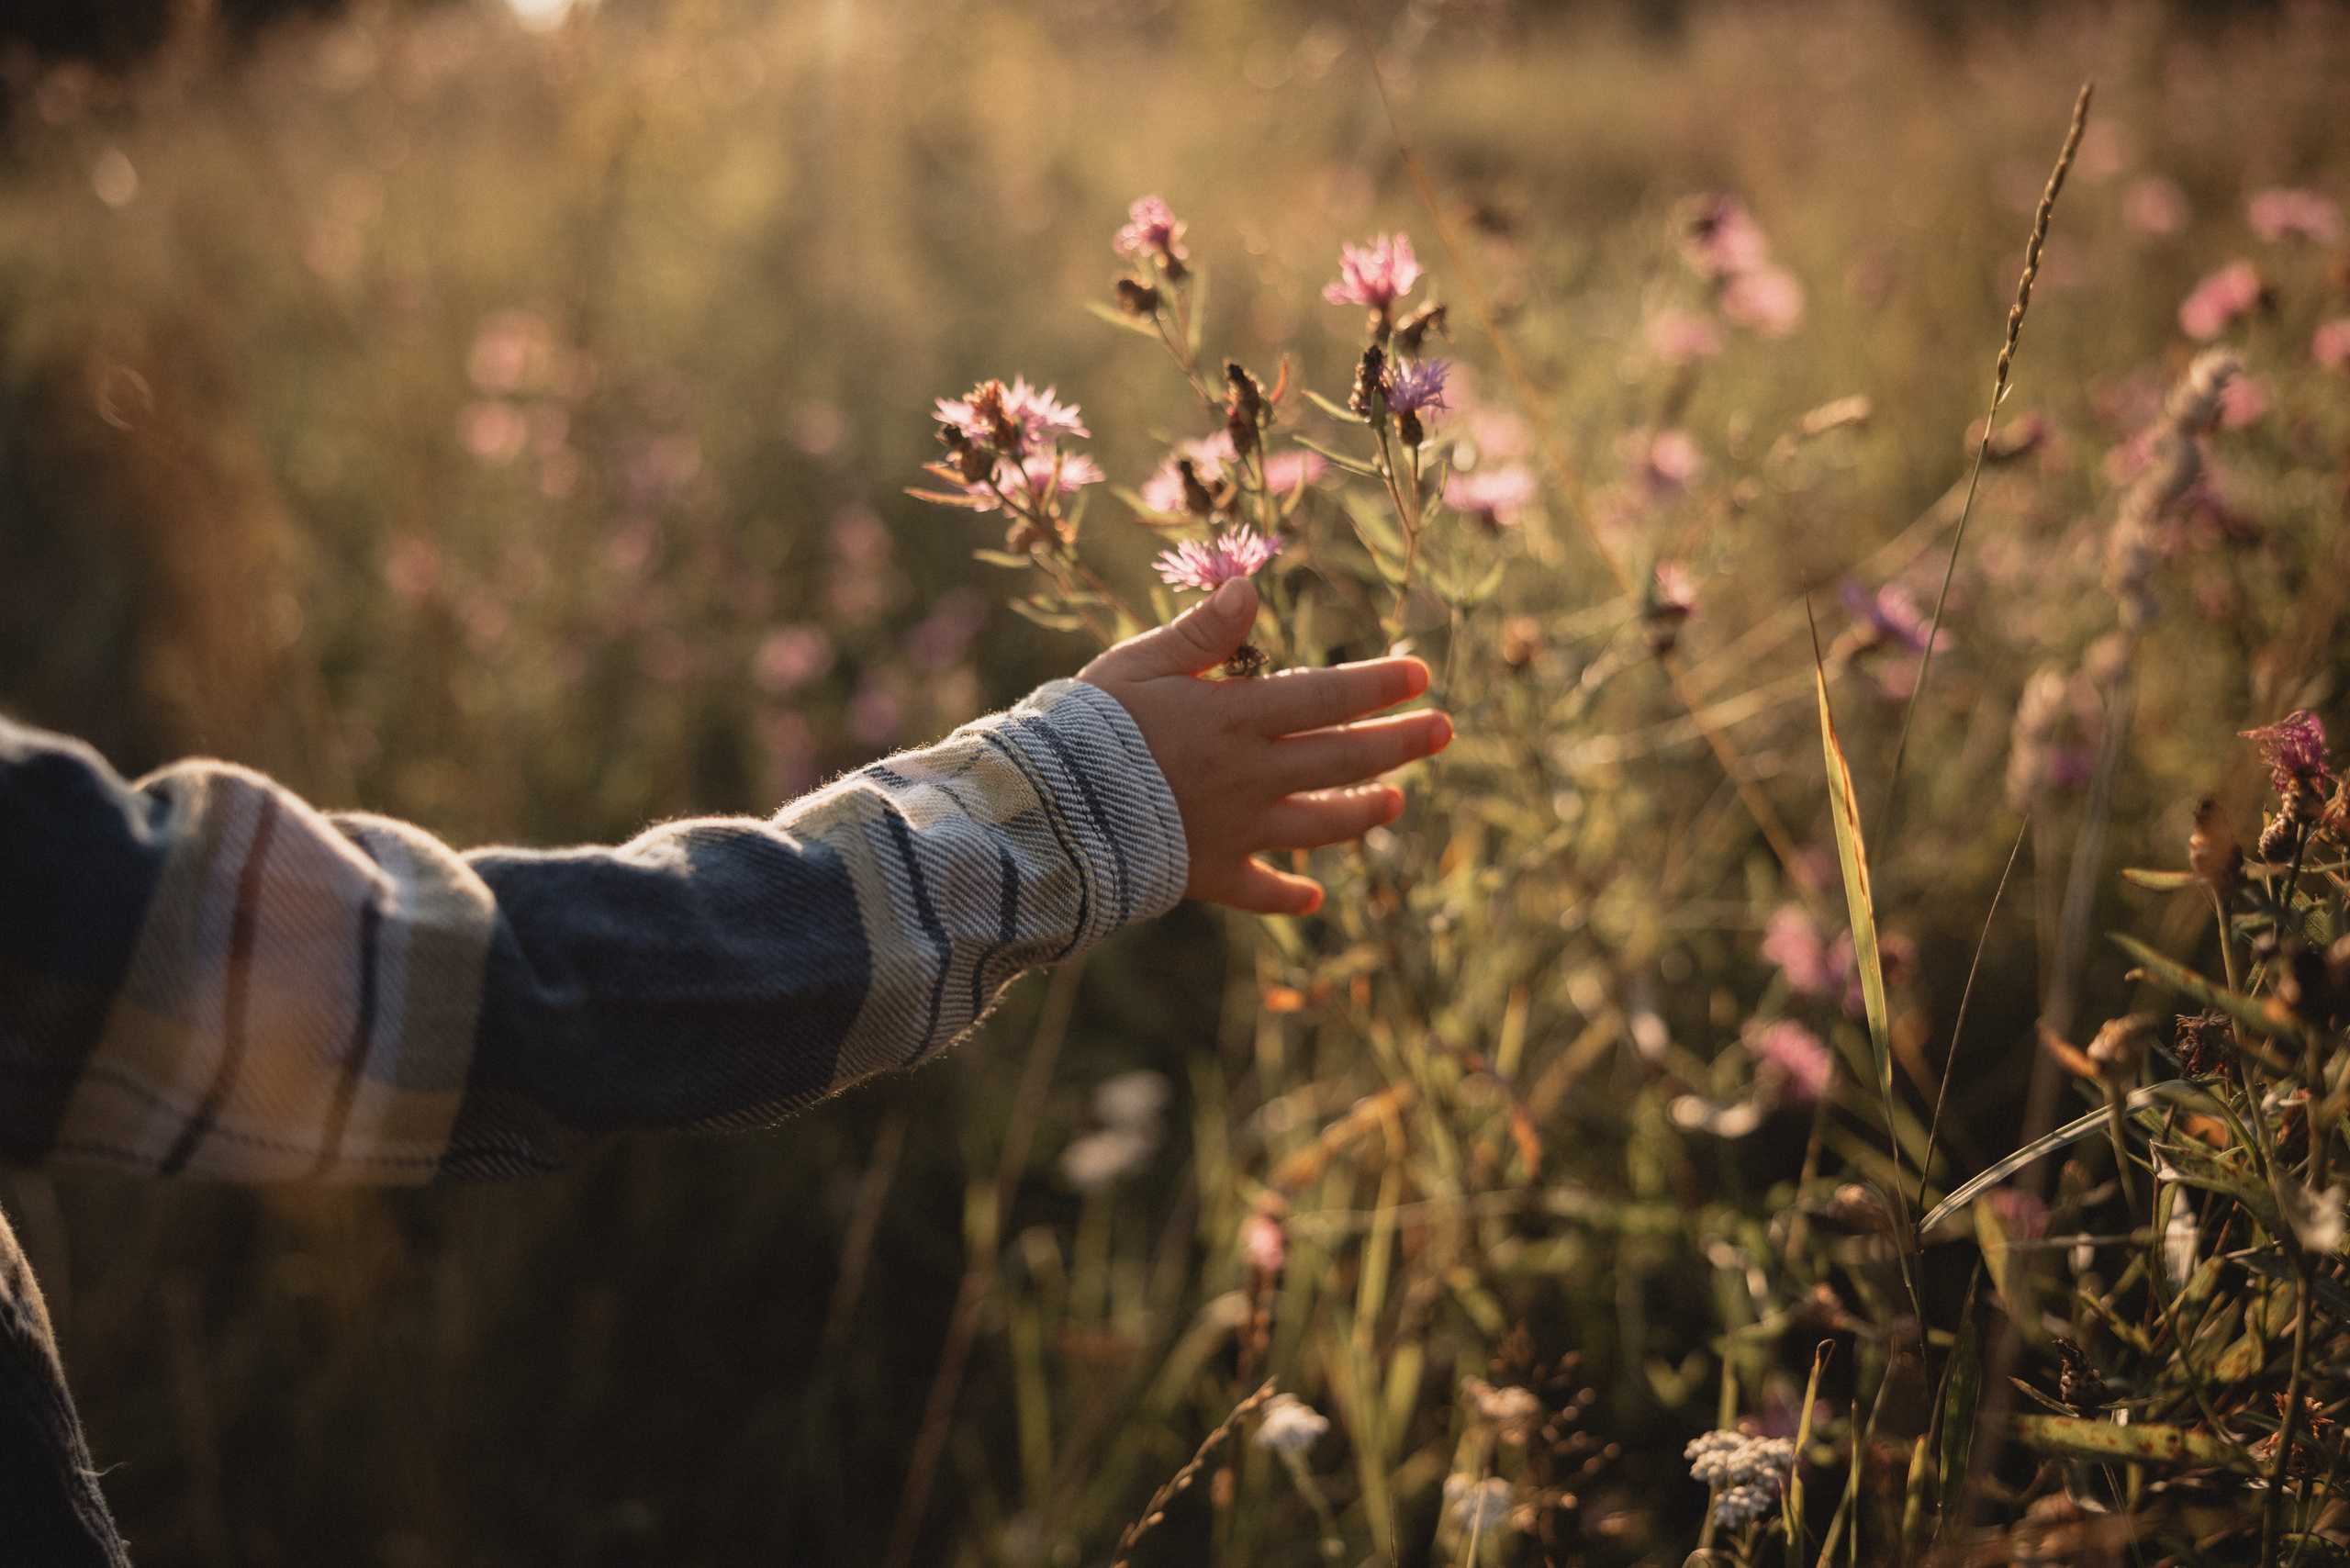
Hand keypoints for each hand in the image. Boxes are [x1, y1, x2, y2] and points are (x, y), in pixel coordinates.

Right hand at [1078, 578, 1451, 914]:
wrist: (1046, 812)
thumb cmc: (1084, 726)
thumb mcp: (1139, 662)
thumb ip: (1201, 631)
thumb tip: (1252, 587)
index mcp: (1235, 717)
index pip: (1327, 696)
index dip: (1378, 686)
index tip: (1422, 676)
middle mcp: (1250, 775)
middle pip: (1342, 760)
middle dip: (1400, 744)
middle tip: (1444, 731)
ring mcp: (1236, 829)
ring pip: (1319, 825)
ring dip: (1363, 814)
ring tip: (1397, 803)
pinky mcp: (1208, 874)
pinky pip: (1260, 890)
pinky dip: (1289, 895)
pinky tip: (1314, 896)